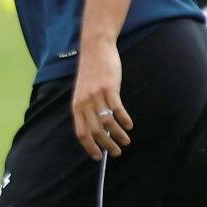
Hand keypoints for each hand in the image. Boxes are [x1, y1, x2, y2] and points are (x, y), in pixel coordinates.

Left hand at [71, 40, 131, 159]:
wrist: (95, 50)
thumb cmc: (91, 73)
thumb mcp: (83, 92)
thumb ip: (87, 109)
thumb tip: (98, 130)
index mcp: (76, 106)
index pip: (81, 132)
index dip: (89, 147)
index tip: (98, 156)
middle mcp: (84, 103)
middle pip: (95, 131)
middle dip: (106, 145)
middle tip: (116, 153)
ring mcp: (97, 95)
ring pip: (107, 122)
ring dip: (118, 135)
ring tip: (126, 141)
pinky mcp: (109, 88)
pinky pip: (117, 109)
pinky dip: (124, 120)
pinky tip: (129, 125)